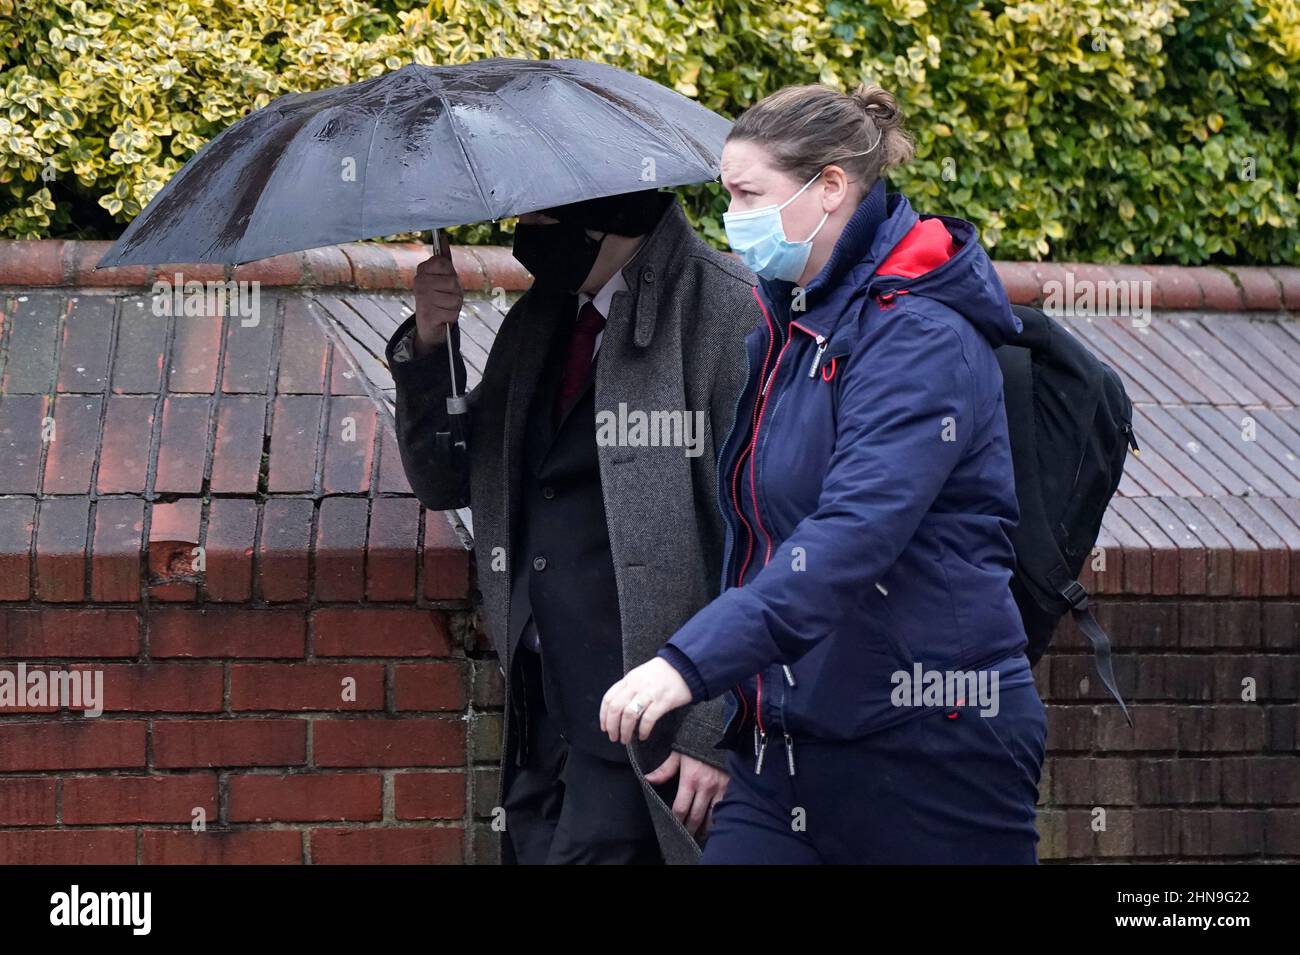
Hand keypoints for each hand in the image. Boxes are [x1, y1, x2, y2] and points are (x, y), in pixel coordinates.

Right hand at [412, 229, 461, 353]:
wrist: (429, 324)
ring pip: (455, 299)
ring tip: (444, 306)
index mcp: (422, 270)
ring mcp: (422, 298)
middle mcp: (419, 282)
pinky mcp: (428, 315)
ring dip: (454, 305)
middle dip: (455, 292)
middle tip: (445, 296)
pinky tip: (442, 317)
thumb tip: (442, 236)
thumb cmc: (439, 296)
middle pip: (452, 282)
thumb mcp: (442, 276)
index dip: (450, 273)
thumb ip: (443, 257)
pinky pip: (453, 313)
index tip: (444, 279)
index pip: (444, 263)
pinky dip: (451, 316)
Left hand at [599, 657, 692, 744]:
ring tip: (626, 739)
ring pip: (629, 715)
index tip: (604, 727)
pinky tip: (642, 736)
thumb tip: (618, 707)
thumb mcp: (641, 674)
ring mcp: (649, 693)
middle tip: (613, 737)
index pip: (609, 698)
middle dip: (612, 726)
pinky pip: (648, 719)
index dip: (603, 715)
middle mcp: (636, 686)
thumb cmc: (663, 672)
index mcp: (629, 679)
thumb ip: (629, 688)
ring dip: (625, 730)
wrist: (685, 665)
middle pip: (616, 708)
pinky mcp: (663, 701)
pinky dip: (643, 730)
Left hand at [645, 751, 729, 836]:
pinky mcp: (731, 787)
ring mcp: (720, 789)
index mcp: (690, 779)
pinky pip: (724, 808)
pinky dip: (718, 818)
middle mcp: (706, 787)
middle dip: (689, 829)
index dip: (676, 820)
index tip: (673, 826)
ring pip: (711, 816)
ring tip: (699, 835)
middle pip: (695, 816)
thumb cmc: (698, 744)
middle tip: (685, 837)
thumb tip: (648, 779)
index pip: (681, 808)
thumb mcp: (679, 754)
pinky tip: (714, 823)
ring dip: (704, 828)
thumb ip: (664, 770)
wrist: (722, 734)